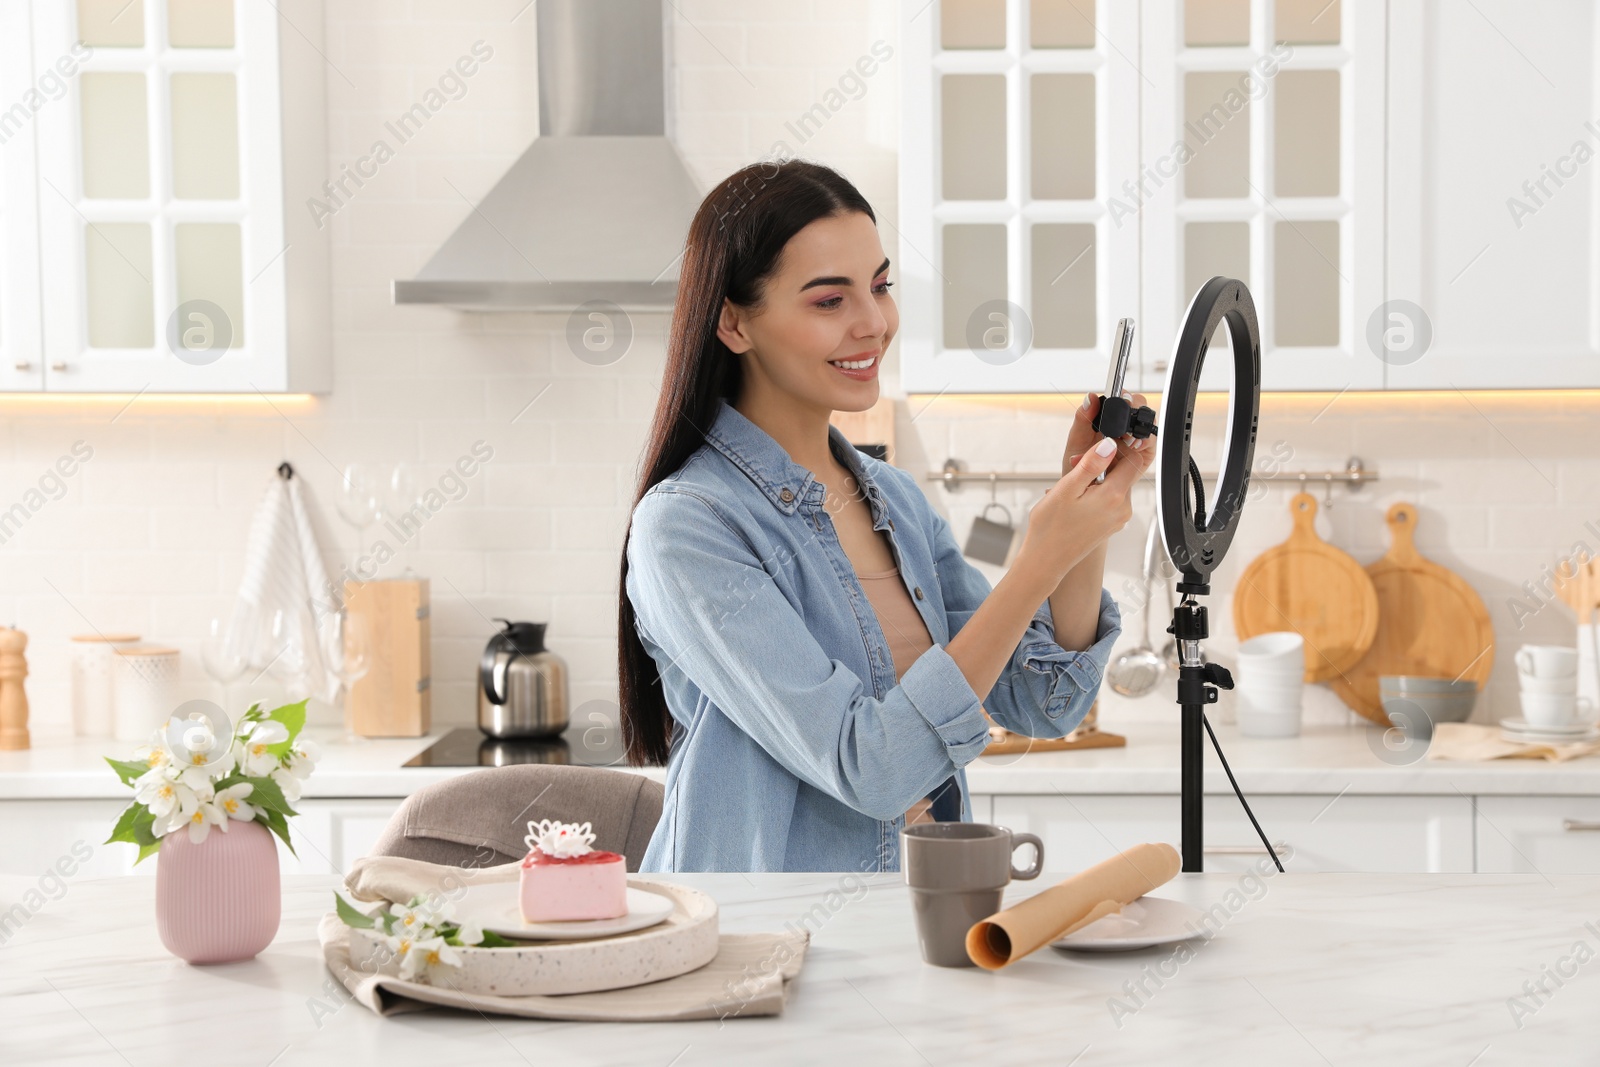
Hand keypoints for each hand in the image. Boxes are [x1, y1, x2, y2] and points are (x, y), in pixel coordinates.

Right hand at [1016, 403, 1156, 590]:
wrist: (1045, 561)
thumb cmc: (1050, 529)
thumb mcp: (1066, 489)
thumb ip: (1090, 464)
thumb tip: (1110, 443)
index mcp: (1113, 497)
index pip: (1133, 458)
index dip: (1121, 443)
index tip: (1104, 437)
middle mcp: (1122, 508)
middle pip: (1126, 470)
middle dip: (1105, 460)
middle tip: (1077, 462)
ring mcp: (1118, 518)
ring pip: (1117, 483)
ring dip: (1099, 476)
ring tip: (1073, 483)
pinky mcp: (1111, 524)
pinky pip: (1111, 498)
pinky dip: (1097, 490)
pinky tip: (1077, 495)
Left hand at [1063, 390, 1154, 476]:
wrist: (1086, 490)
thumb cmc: (1080, 466)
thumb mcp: (1076, 441)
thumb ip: (1082, 418)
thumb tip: (1089, 398)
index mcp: (1107, 418)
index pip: (1120, 396)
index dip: (1122, 396)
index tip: (1118, 401)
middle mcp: (1123, 425)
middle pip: (1139, 404)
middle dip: (1133, 409)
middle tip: (1123, 420)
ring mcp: (1135, 437)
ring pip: (1147, 420)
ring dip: (1139, 426)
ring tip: (1126, 437)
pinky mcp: (1145, 452)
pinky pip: (1152, 440)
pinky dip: (1145, 440)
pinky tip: (1135, 445)